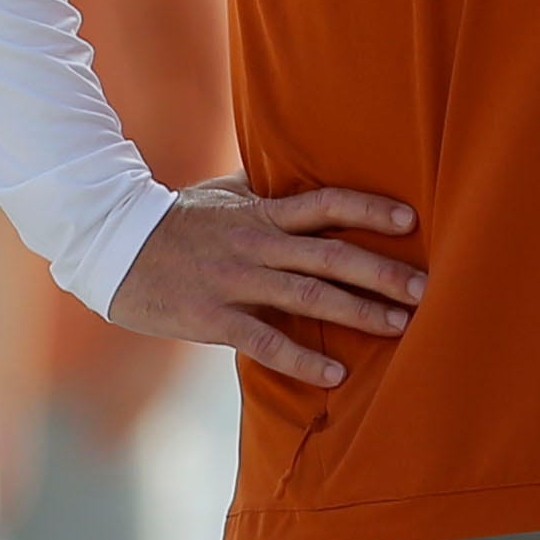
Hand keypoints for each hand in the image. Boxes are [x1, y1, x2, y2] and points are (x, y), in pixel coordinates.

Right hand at [107, 176, 424, 387]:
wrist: (113, 247)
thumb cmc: (172, 219)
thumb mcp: (219, 193)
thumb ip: (260, 186)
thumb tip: (290, 166)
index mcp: (261, 212)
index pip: (325, 203)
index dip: (368, 208)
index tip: (411, 220)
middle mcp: (256, 243)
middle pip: (330, 253)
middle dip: (382, 270)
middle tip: (426, 288)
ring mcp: (236, 280)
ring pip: (308, 295)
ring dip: (359, 311)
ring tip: (400, 326)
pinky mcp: (214, 317)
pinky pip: (266, 340)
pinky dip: (303, 357)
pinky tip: (336, 373)